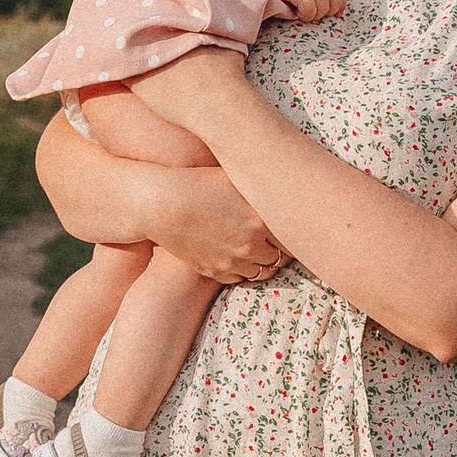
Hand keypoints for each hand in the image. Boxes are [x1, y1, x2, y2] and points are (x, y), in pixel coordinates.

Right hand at [160, 180, 290, 286]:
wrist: (161, 204)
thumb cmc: (198, 182)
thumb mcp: (235, 179)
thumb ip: (262, 189)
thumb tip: (285, 186)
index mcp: (259, 222)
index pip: (292, 239)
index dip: (295, 234)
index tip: (295, 228)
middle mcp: (250, 246)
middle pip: (281, 259)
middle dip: (283, 250)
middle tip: (282, 240)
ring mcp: (231, 262)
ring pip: (262, 272)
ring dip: (265, 262)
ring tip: (263, 249)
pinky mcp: (214, 271)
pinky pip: (240, 278)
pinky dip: (245, 269)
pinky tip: (242, 255)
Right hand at [263, 0, 346, 25]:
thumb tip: (331, 0)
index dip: (339, 5)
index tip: (336, 13)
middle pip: (333, 4)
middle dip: (324, 12)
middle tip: (311, 10)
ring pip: (322, 11)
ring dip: (311, 14)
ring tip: (300, 8)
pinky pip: (310, 12)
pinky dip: (303, 15)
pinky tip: (294, 9)